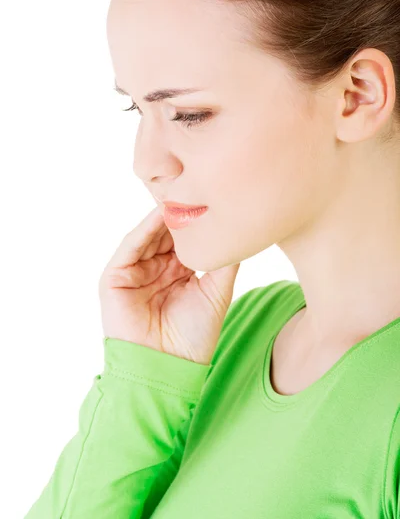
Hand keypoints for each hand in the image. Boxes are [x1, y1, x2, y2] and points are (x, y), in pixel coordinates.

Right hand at [98, 206, 239, 364]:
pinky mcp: (115, 278)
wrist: (168, 369)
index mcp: (178, 273)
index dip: (196, 220)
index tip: (213, 196)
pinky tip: (160, 213)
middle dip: (179, 212)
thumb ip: (225, 262)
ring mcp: (134, 272)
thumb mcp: (216, 292)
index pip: (185, 239)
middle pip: (166, 232)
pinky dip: (144, 230)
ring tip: (180, 193)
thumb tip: (240, 233)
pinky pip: (131, 247)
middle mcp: (156, 269)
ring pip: (148, 235)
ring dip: (162, 216)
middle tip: (195, 187)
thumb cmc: (194, 337)